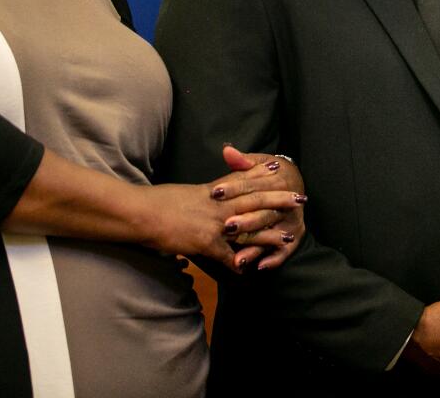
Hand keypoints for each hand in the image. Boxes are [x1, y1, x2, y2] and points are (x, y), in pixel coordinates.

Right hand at [140, 177, 302, 272]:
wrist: (139, 213)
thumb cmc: (155, 201)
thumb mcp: (184, 192)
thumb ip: (201, 195)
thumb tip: (212, 194)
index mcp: (212, 190)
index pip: (242, 179)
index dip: (262, 174)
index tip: (279, 168)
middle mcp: (217, 204)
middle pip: (254, 199)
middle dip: (278, 199)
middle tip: (299, 199)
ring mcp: (213, 223)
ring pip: (249, 227)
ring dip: (270, 233)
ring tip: (289, 236)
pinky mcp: (205, 242)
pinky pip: (227, 256)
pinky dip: (239, 264)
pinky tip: (250, 270)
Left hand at [212, 146, 305, 269]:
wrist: (296, 184)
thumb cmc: (271, 174)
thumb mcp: (259, 164)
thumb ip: (242, 161)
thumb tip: (227, 150)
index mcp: (278, 182)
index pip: (253, 186)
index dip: (234, 188)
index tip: (215, 192)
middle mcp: (286, 204)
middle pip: (263, 213)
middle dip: (245, 221)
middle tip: (226, 227)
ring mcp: (291, 222)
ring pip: (272, 236)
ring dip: (256, 247)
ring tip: (238, 259)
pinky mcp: (294, 236)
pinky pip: (284, 251)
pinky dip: (274, 259)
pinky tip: (259, 267)